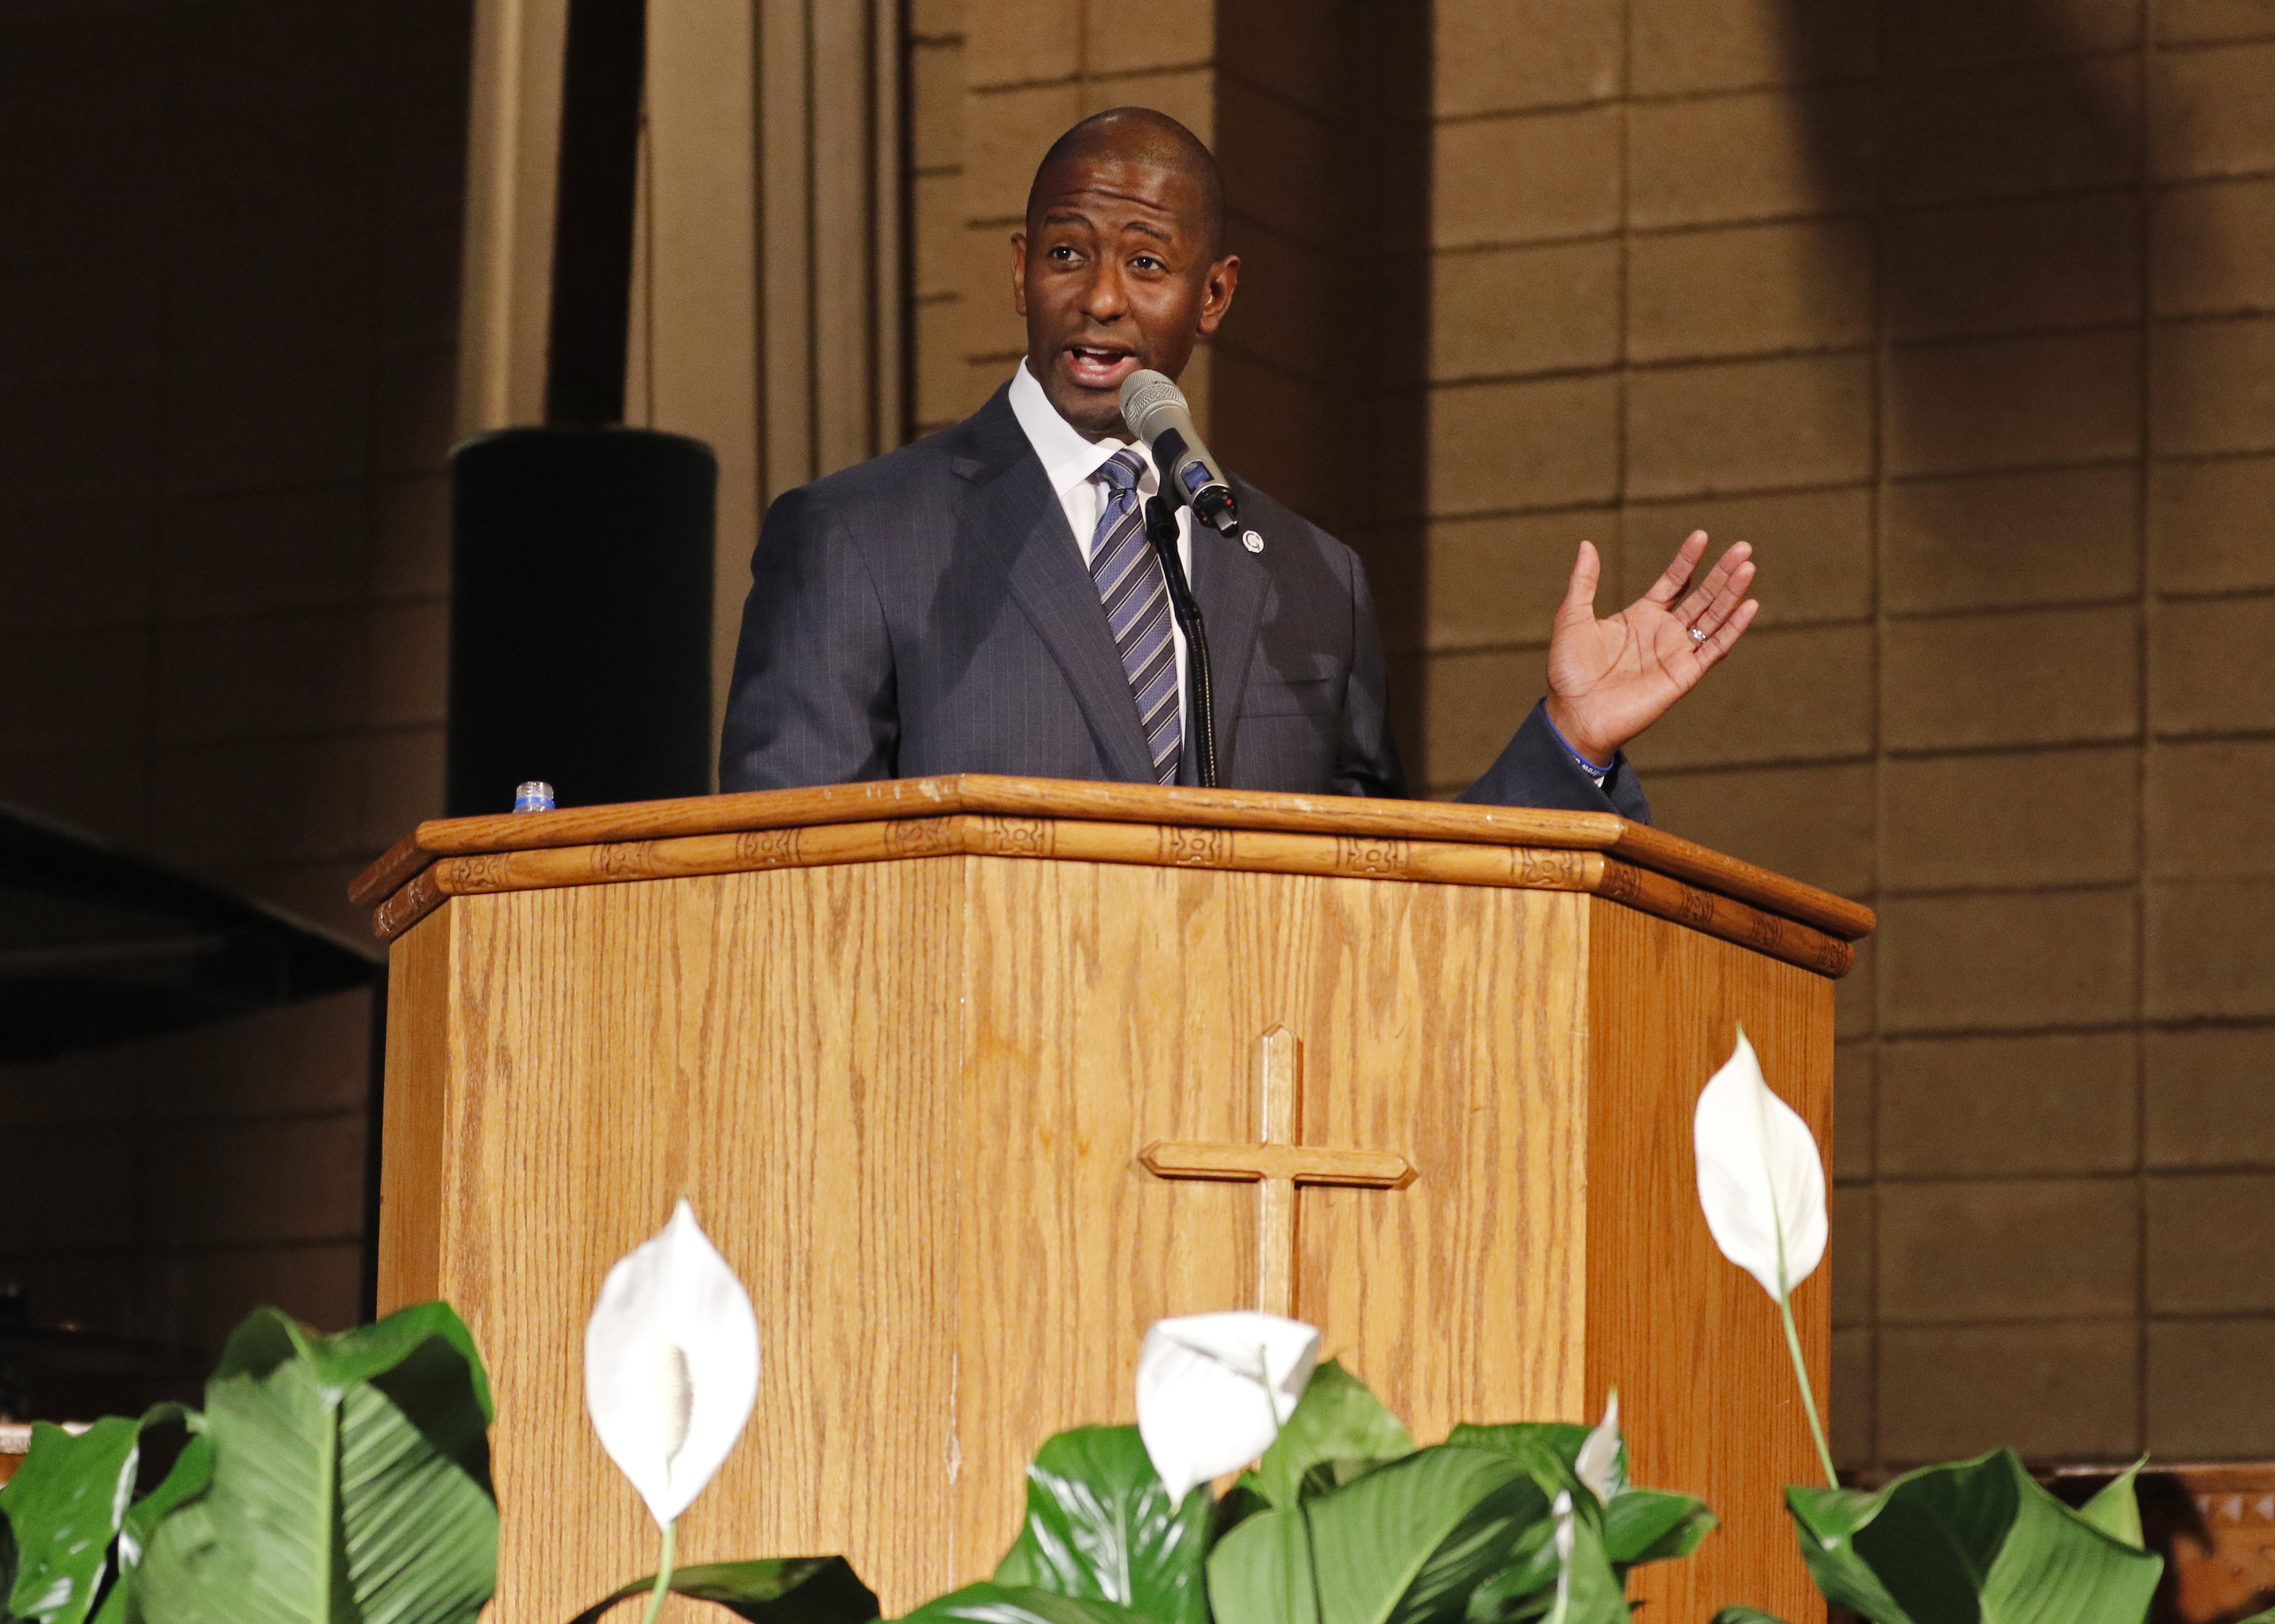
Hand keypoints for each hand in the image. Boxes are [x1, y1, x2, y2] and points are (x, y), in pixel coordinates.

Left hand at [1542, 530, 1757, 765]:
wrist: (1574, 714)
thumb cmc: (1569, 671)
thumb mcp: (1572, 618)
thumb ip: (1584, 582)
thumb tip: (1587, 544)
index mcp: (1640, 616)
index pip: (1673, 581)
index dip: (1688, 559)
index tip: (1701, 535)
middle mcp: (1663, 632)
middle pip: (1701, 596)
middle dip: (1722, 572)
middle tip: (1744, 547)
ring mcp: (1676, 653)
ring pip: (1713, 617)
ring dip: (1732, 593)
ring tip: (1748, 566)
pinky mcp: (1684, 675)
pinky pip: (1714, 649)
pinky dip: (1733, 628)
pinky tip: (1749, 605)